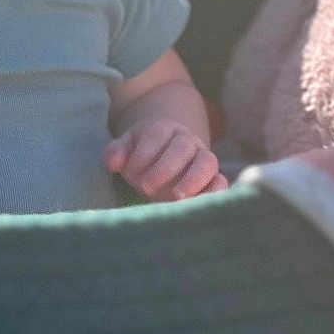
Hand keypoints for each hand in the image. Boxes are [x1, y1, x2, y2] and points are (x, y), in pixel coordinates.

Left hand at [103, 119, 227, 201]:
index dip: (142, 155)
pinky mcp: (213, 177)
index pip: (156, 135)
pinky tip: (199, 205)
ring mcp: (203, 158)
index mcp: (163, 129)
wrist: (165, 157)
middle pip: (182, 147)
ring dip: (192, 180)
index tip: (130, 174)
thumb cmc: (141, 155)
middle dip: (163, 168)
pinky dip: (214, 192)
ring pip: (207, 162)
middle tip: (145, 188)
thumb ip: (116, 152)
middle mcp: (187, 140)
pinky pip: (220, 181)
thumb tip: (113, 162)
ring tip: (175, 198)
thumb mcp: (125, 150)